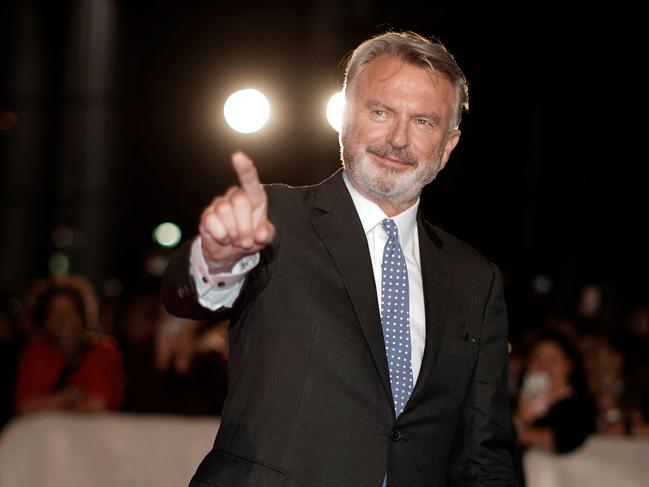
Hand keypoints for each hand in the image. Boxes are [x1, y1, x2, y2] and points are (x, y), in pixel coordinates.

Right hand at [199, 151, 274, 271]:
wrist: (230, 254)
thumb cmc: (249, 239)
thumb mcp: (263, 238)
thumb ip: (266, 234)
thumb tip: (260, 234)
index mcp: (253, 197)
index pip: (250, 180)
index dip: (244, 169)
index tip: (237, 156)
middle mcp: (235, 197)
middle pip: (240, 201)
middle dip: (246, 226)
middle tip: (246, 240)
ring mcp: (219, 205)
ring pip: (225, 211)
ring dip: (234, 233)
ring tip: (235, 240)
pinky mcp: (207, 216)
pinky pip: (213, 222)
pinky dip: (221, 235)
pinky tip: (223, 238)